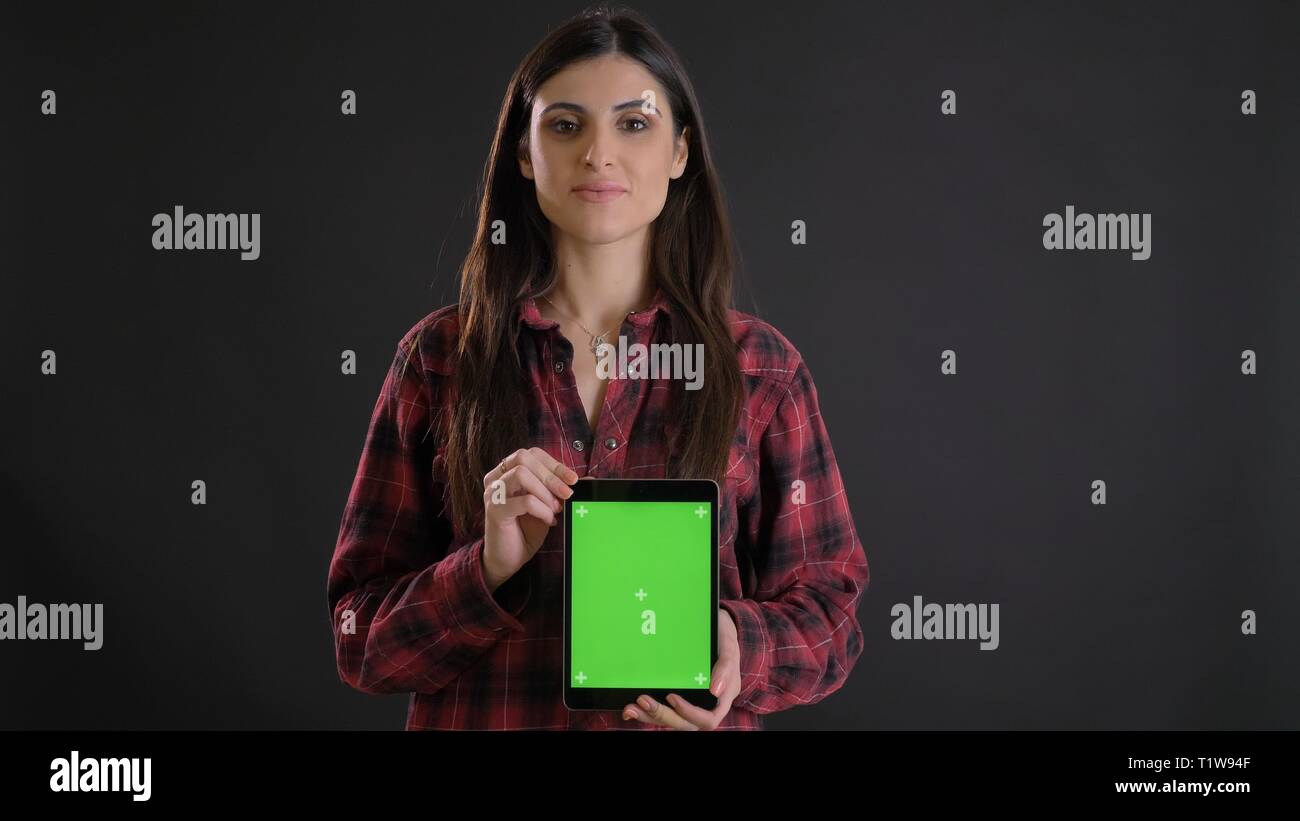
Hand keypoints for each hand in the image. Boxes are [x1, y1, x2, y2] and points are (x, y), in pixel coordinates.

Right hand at [482, 447, 578, 588]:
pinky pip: (524, 501)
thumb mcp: (547, 505)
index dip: (554, 464)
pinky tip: (548, 520)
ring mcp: (493, 493)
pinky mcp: (495, 511)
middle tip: (568, 494)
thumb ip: (560, 491)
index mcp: (507, 472)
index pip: (531, 454)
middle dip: (551, 475)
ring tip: (556, 508)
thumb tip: (588, 479)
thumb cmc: (526, 529)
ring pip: (521, 474)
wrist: (508, 558)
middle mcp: (496, 478)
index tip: (573, 479)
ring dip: (545, 491)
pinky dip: (542, 510)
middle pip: (523, 457)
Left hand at [623, 608, 741, 729]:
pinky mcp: (677, 696)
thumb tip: (715, 691)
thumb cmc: (723, 639)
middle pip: (685, 723)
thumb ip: (726, 668)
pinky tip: (631, 707)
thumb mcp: (729, 648)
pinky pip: (664, 710)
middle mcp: (705, 705)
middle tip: (643, 700)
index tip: (672, 697)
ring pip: (671, 719)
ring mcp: (690, 702)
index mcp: (722, 699)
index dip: (690, 714)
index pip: (708, 719)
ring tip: (631, 707)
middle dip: (662, 715)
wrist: (715, 628)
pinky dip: (647, 711)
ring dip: (650, 715)